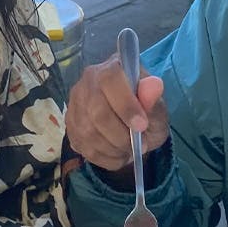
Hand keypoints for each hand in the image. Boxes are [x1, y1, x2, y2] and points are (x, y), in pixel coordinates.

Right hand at [65, 54, 167, 170]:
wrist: (134, 126)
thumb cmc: (146, 111)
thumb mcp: (157, 108)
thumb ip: (154, 99)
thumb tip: (154, 86)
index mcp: (110, 68)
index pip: (110, 80)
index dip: (125, 105)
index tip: (142, 126)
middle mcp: (87, 83)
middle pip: (96, 112)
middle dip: (121, 135)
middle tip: (140, 145)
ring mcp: (75, 105)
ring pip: (89, 133)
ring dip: (114, 148)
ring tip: (130, 149)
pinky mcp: (70, 126)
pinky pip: (84, 148)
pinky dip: (106, 158)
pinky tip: (118, 154)